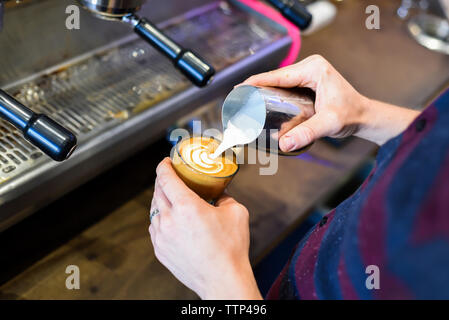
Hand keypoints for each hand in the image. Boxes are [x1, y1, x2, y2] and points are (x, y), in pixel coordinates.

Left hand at [149, 158, 261, 299]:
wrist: (222, 279)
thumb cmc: (230, 248)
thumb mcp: (236, 212)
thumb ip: (225, 197)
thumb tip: (220, 193)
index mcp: (186, 206)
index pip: (166, 178)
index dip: (164, 166)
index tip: (166, 162)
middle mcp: (169, 220)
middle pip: (157, 192)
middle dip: (162, 181)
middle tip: (171, 177)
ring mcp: (162, 236)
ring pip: (153, 210)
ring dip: (160, 200)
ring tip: (171, 198)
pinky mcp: (160, 250)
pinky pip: (154, 228)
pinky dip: (160, 219)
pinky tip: (170, 220)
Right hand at [243, 55, 419, 148]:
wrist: (364, 116)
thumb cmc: (351, 115)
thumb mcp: (329, 123)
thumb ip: (307, 132)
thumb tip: (284, 144)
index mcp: (313, 68)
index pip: (278, 75)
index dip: (256, 81)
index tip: (239, 89)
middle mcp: (310, 66)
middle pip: (275, 77)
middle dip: (256, 87)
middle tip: (239, 100)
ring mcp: (309, 73)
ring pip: (279, 81)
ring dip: (263, 89)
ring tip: (246, 102)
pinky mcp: (308, 81)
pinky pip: (285, 85)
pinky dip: (273, 93)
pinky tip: (262, 101)